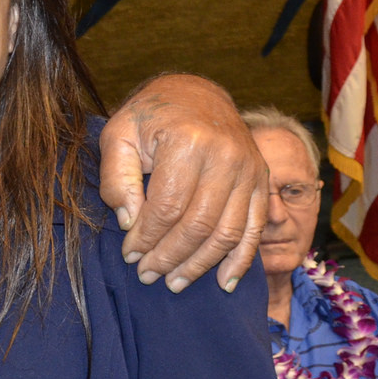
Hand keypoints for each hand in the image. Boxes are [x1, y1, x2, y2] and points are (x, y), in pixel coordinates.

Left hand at [98, 74, 267, 291]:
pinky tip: (223, 283)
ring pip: (226, 233)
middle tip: (147, 275)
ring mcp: (249, 169)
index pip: (167, 206)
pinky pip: (253, 229)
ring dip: (199, 265)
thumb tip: (128, 221)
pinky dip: (240, 260)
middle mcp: (226, 156)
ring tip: (174, 283)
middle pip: (198, 224)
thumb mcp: (118, 135)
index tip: (129, 255)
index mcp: (188, 141)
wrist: (197, 95)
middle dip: (170, 257)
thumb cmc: (151, 118)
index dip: (146, 237)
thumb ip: (116, 177)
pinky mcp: (260, 181)